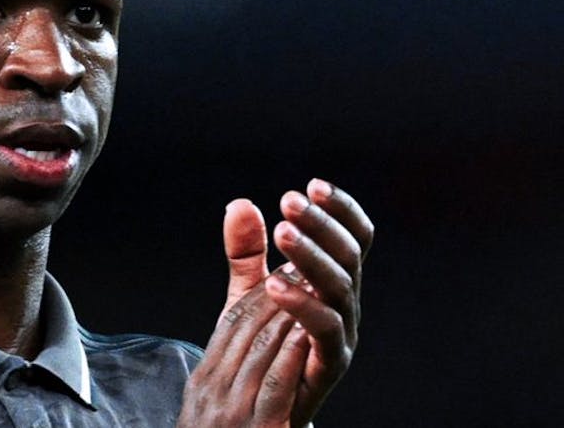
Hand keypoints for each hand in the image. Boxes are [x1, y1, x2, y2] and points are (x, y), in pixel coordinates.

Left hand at [178, 179, 373, 426]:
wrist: (256, 408)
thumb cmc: (260, 347)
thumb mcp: (246, 293)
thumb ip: (246, 253)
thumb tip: (239, 204)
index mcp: (332, 282)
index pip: (351, 237)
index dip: (339, 210)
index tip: (312, 185)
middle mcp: (345, 304)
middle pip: (348, 255)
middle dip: (321, 224)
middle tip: (290, 199)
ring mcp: (342, 334)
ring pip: (340, 286)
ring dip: (312, 255)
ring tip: (282, 230)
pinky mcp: (329, 364)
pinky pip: (325, 330)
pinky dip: (303, 304)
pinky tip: (275, 284)